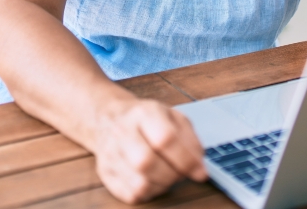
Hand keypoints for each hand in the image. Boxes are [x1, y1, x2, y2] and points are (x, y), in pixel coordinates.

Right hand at [91, 97, 207, 203]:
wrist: (108, 119)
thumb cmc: (146, 120)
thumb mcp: (173, 117)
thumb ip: (191, 140)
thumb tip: (199, 167)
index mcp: (143, 113)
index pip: (164, 138)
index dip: (186, 159)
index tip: (201, 172)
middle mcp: (122, 132)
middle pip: (146, 162)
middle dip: (172, 175)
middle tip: (182, 173)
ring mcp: (110, 154)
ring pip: (139, 183)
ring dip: (162, 186)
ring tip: (168, 176)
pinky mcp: (105, 173)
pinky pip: (131, 194)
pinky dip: (149, 193)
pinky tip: (153, 181)